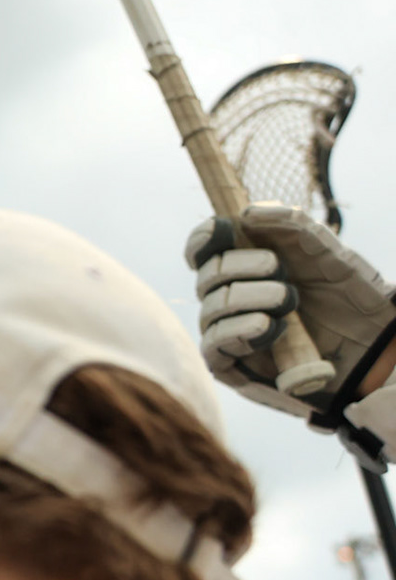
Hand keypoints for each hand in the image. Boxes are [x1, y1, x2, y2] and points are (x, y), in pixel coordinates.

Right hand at [188, 204, 395, 461]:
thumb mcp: (329, 253)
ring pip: (211, 309)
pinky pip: (214, 346)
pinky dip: (238, 330)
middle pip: (207, 276)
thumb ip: (293, 226)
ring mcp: (231, 333)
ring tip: (287, 300)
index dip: (203, 239)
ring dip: (247, 298)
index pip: (204, 251)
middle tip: (277, 267)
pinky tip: (268, 325)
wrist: (376, 345)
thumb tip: (248, 212)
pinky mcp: (234, 367)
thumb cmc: (352, 298)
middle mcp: (233, 299)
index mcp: (248, 267)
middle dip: (239, 266)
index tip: (221, 231)